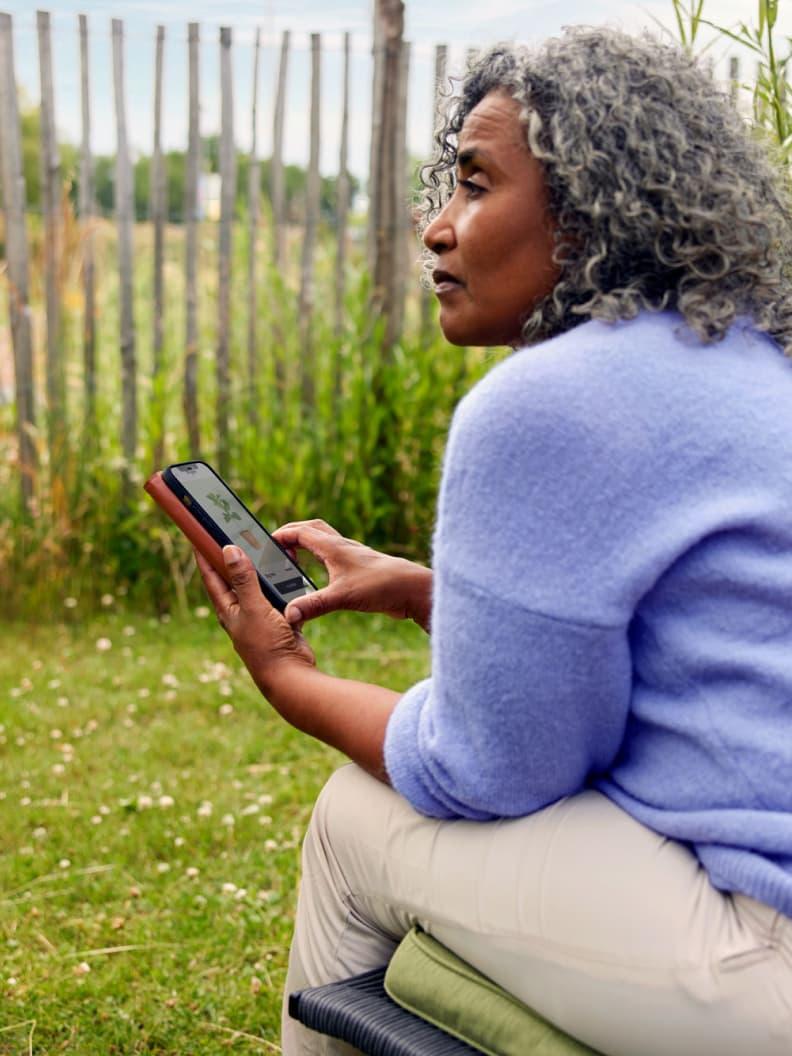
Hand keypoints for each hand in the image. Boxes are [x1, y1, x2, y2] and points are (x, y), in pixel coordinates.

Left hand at [194, 546, 314, 697]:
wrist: (290, 676)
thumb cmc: (266, 646)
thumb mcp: (253, 608)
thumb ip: (243, 580)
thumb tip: (228, 550)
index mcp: (228, 609)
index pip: (210, 576)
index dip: (204, 554)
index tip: (199, 534)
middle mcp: (240, 612)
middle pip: (232, 578)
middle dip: (232, 557)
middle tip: (232, 534)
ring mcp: (258, 617)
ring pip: (256, 586)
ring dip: (259, 569)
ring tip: (260, 549)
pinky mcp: (277, 621)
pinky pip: (276, 596)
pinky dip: (280, 583)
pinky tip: (286, 573)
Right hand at [272, 519, 432, 631]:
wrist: (413, 589)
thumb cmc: (381, 586)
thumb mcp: (342, 597)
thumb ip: (314, 605)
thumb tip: (288, 614)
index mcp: (334, 547)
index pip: (300, 532)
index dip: (281, 535)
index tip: (265, 544)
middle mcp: (343, 547)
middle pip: (312, 529)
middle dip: (292, 533)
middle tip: (276, 547)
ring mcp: (353, 556)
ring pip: (325, 540)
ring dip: (307, 543)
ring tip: (293, 558)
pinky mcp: (361, 567)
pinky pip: (335, 554)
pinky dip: (321, 557)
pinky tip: (321, 573)